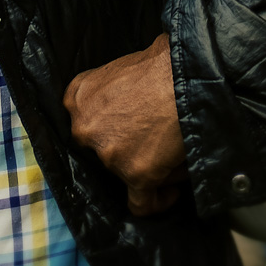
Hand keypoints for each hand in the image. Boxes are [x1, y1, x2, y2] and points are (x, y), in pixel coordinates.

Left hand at [64, 33, 187, 214]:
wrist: (187, 71)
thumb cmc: (164, 62)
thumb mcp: (119, 66)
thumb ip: (112, 92)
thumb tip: (132, 107)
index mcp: (78, 98)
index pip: (87, 126)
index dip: (110, 130)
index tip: (128, 133)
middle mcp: (86, 128)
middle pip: (105, 150)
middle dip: (131, 148)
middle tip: (156, 140)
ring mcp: (109, 153)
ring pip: (127, 173)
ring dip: (151, 165)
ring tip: (174, 151)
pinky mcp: (135, 173)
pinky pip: (142, 203)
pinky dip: (157, 201)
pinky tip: (171, 193)